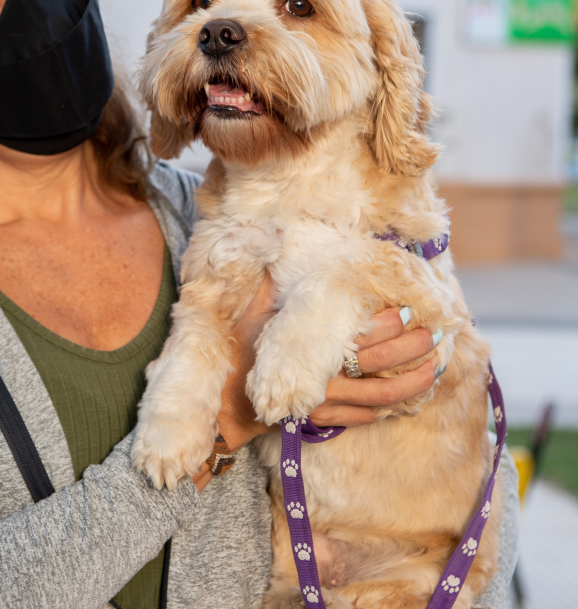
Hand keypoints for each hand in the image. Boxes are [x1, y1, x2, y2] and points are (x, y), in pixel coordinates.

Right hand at [214, 275, 438, 452]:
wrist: (225, 406)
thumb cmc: (238, 352)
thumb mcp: (249, 314)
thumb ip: (269, 283)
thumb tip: (274, 238)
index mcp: (307, 348)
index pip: (357, 336)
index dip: (385, 324)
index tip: (406, 311)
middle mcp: (321, 380)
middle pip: (378, 365)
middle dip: (411, 348)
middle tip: (435, 333)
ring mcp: (324, 405)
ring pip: (381, 397)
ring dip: (413, 382)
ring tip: (434, 366)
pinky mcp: (324, 422)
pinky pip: (366, 417)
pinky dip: (391, 406)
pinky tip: (408, 394)